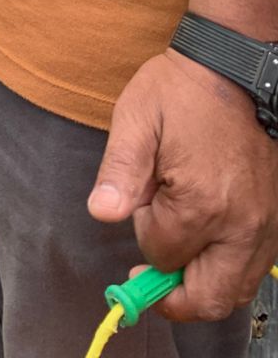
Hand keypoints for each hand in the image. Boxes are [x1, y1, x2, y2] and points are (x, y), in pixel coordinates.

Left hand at [88, 50, 277, 321]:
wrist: (233, 66)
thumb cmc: (181, 91)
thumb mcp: (137, 119)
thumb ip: (120, 172)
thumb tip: (101, 213)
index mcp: (201, 204)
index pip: (162, 255)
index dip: (144, 235)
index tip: (142, 205)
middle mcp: (242, 226)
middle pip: (208, 297)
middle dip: (174, 295)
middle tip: (149, 276)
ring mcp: (266, 225)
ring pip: (237, 290)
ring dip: (204, 286)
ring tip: (179, 253)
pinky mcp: (277, 218)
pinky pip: (256, 268)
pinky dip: (230, 269)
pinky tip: (210, 241)